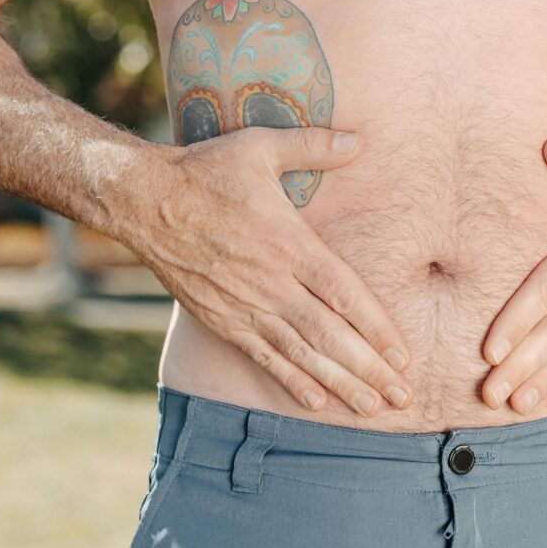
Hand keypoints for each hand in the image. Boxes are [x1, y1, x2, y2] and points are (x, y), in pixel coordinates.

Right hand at [124, 126, 413, 416]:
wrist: (143, 200)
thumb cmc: (207, 171)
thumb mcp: (261, 147)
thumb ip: (313, 146)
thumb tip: (358, 139)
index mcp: (290, 245)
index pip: (345, 296)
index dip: (377, 329)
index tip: (403, 357)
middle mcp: (273, 283)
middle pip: (331, 336)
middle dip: (369, 370)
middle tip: (402, 397)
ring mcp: (247, 306)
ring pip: (301, 353)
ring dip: (339, 384)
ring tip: (371, 408)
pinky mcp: (223, 320)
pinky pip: (262, 356)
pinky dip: (291, 380)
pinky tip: (316, 402)